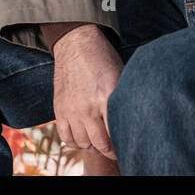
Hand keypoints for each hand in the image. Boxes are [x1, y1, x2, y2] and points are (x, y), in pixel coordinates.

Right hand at [51, 25, 123, 160]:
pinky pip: (66, 138)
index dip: (125, 143)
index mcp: (107, 97)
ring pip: (83, 143)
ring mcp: (72, 110)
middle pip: (101, 144)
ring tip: (101, 140)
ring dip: (93, 145)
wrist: (76, 44)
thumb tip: (135, 120)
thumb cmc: (104, 59)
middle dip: (112, 150)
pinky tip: (84, 137)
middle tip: (118, 149)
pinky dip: (76, 142)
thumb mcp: (121, 75)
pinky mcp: (59, 110)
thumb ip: (124, 99)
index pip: (117, 133)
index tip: (131, 145)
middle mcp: (88, 107)